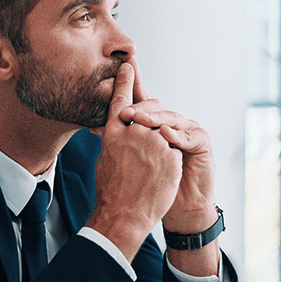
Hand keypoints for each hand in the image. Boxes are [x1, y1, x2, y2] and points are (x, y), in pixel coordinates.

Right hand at [86, 62, 182, 260]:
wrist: (125, 216)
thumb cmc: (111, 193)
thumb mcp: (105, 160)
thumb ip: (115, 140)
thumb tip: (117, 131)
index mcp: (113, 132)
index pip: (120, 100)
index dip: (125, 82)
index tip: (129, 65)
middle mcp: (133, 131)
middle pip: (150, 113)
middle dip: (152, 119)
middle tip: (152, 129)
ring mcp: (154, 141)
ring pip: (164, 131)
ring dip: (164, 143)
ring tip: (154, 164)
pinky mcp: (171, 153)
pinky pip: (175, 147)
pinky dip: (173, 157)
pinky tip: (165, 171)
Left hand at [114, 60, 217, 235]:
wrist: (178, 208)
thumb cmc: (152, 188)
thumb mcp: (133, 161)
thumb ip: (118, 140)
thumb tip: (94, 126)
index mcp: (154, 125)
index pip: (142, 100)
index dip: (132, 83)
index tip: (123, 69)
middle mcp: (170, 124)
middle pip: (155, 106)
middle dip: (139, 107)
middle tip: (124, 112)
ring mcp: (187, 130)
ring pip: (171, 117)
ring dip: (154, 118)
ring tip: (139, 120)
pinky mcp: (201, 142)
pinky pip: (189, 134)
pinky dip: (176, 134)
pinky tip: (164, 134)